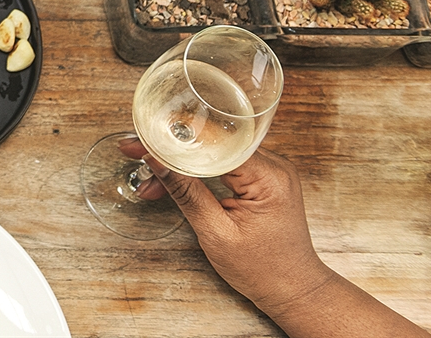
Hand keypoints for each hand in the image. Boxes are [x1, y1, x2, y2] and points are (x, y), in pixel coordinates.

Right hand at [125, 138, 330, 313]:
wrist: (293, 288)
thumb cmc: (264, 269)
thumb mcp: (216, 233)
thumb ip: (186, 193)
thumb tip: (157, 162)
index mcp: (268, 177)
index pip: (212, 144)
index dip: (172, 142)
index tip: (140, 144)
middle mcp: (273, 166)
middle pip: (211, 144)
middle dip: (171, 151)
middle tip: (137, 155)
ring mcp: (270, 169)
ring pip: (214, 151)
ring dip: (181, 161)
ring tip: (153, 177)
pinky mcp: (263, 176)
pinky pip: (223, 161)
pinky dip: (197, 168)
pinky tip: (175, 176)